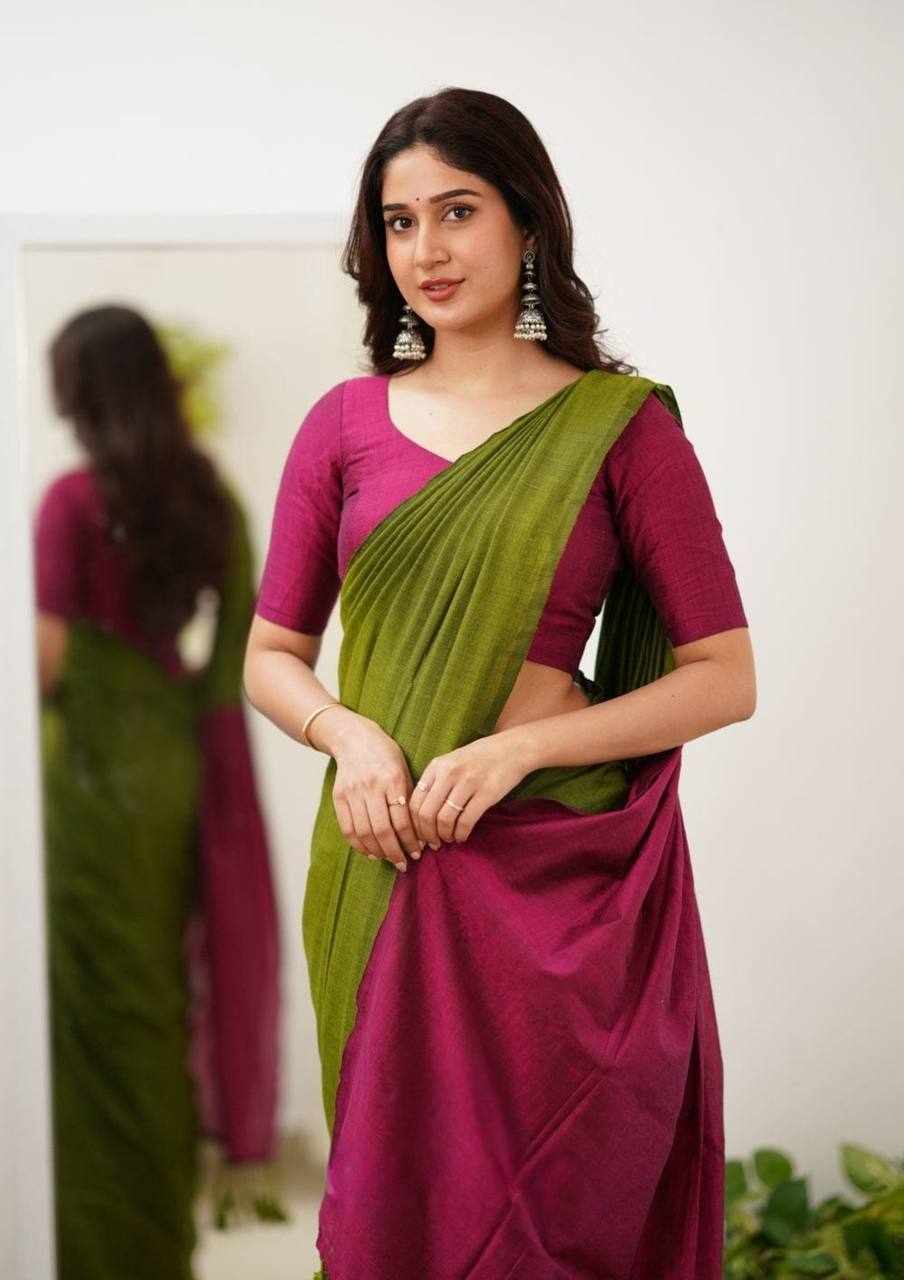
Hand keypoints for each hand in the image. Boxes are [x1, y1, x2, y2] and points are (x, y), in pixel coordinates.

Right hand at [327, 713, 425, 872]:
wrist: (354, 739)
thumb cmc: (386, 755)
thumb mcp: (404, 770)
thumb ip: (409, 797)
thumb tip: (420, 831)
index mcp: (392, 779)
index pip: (402, 819)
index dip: (410, 840)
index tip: (418, 851)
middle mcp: (371, 787)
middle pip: (381, 830)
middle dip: (394, 851)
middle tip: (404, 863)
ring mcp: (353, 792)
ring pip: (364, 832)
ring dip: (377, 851)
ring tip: (388, 859)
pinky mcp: (338, 796)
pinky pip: (347, 828)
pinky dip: (358, 844)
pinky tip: (369, 851)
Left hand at [409, 732, 529, 848]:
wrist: (512, 749)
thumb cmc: (480, 758)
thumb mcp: (452, 762)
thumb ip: (436, 782)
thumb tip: (421, 816)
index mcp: (436, 766)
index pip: (414, 801)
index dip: (414, 824)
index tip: (419, 835)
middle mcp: (449, 773)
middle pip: (426, 813)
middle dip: (427, 834)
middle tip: (433, 843)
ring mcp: (468, 782)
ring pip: (445, 819)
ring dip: (445, 835)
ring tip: (449, 839)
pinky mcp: (486, 793)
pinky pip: (466, 821)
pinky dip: (461, 834)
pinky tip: (462, 836)